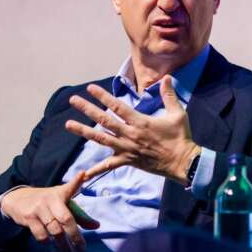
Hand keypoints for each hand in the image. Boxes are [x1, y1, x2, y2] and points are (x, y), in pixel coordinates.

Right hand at [1, 172, 99, 251]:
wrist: (17, 199)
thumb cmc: (46, 202)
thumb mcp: (61, 203)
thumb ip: (78, 214)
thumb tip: (96, 226)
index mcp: (60, 193)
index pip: (70, 187)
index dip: (76, 181)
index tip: (83, 174)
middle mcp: (50, 200)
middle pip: (66, 219)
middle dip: (75, 236)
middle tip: (81, 248)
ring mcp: (38, 209)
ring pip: (54, 230)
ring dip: (62, 244)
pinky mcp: (28, 218)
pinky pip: (40, 234)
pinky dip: (46, 241)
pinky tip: (50, 245)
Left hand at [65, 76, 199, 183]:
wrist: (182, 162)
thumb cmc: (180, 137)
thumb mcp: (178, 114)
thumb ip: (169, 95)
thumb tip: (167, 78)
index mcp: (140, 122)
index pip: (117, 107)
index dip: (103, 97)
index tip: (90, 88)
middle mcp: (130, 135)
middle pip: (104, 120)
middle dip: (87, 109)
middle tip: (73, 101)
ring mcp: (127, 149)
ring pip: (101, 139)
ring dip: (84, 131)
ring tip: (68, 125)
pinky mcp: (128, 161)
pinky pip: (109, 165)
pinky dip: (96, 170)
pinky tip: (84, 173)